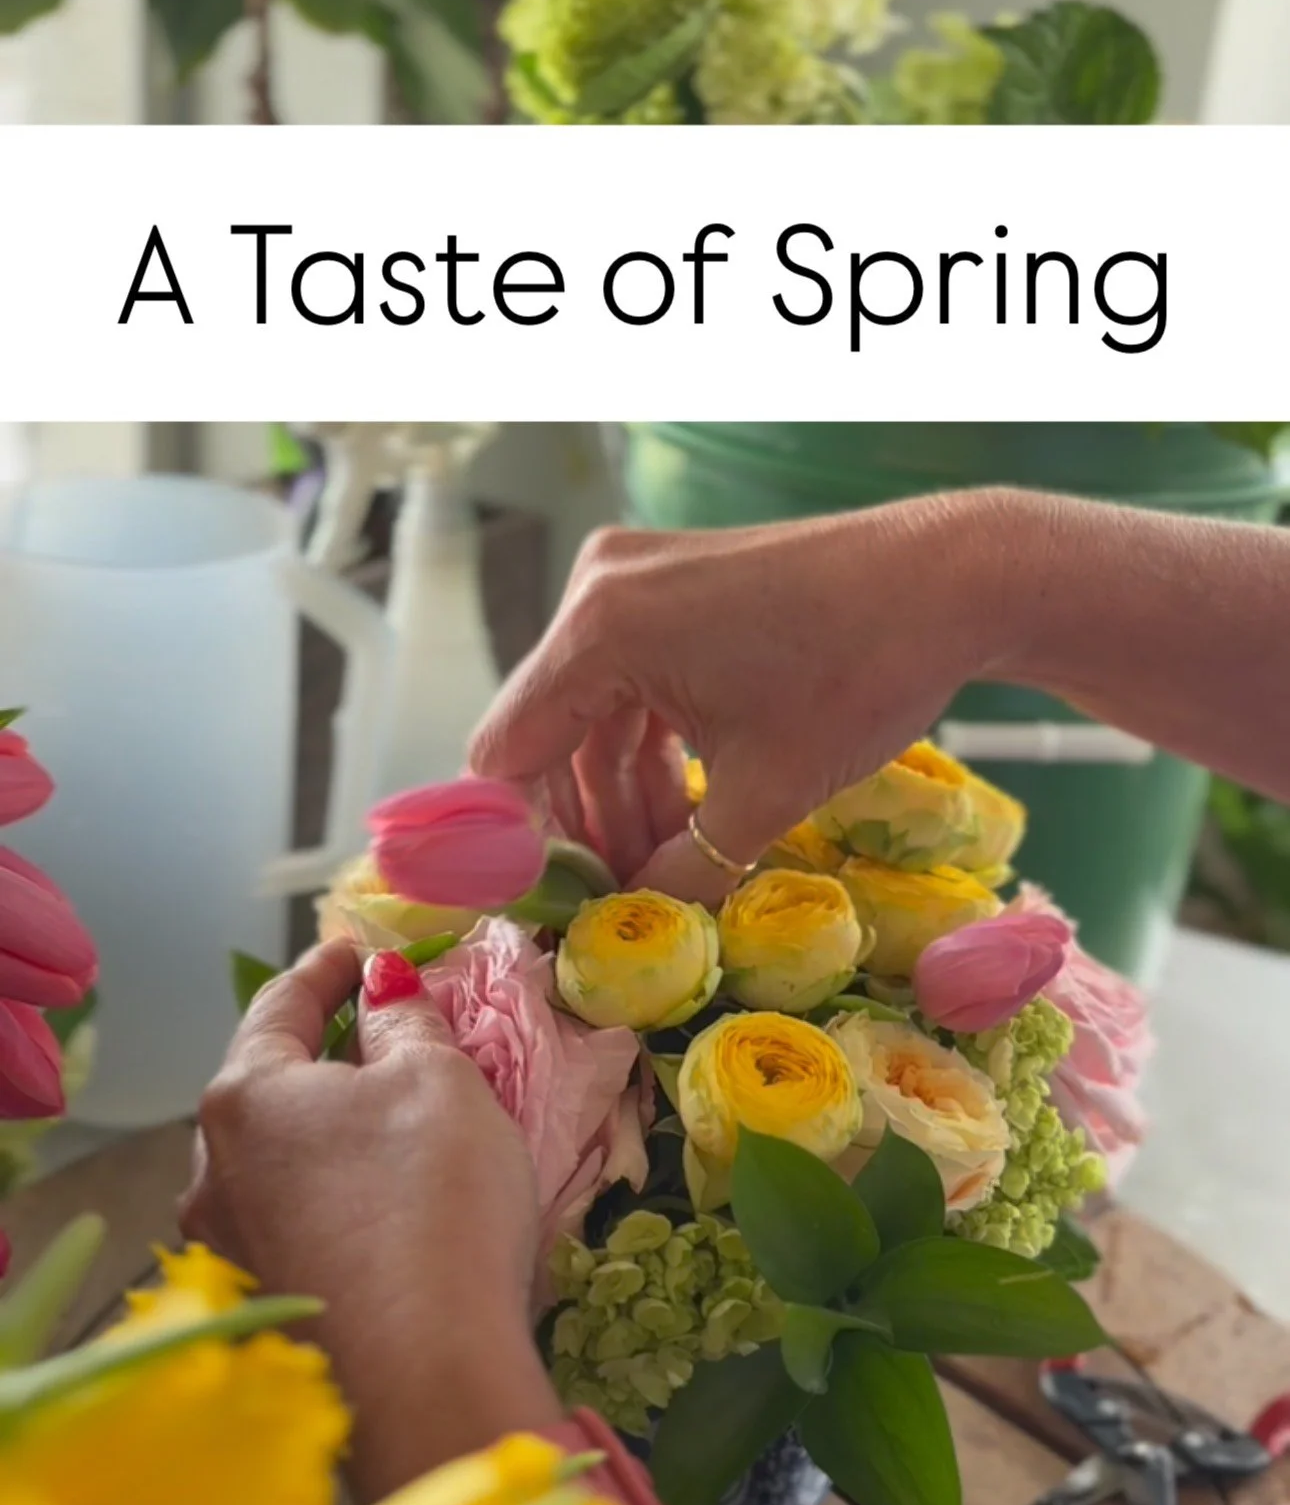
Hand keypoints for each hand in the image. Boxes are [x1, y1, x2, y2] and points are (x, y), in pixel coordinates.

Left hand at [180, 941, 560, 1496]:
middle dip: (322, 1055)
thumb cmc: (436, 1202)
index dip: (327, 969)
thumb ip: (407, 1022)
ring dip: (326, 1132)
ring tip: (388, 1120)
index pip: (280, 1004)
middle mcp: (211, 1170)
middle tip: (381, 1031)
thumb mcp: (441, 1083)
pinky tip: (380, 1204)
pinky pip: (294, 1220)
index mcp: (243, 1097)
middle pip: (267, 1087)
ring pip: (276, 1162)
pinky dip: (332, 1194)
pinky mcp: (262, 1307)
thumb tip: (383, 988)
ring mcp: (228, 1247)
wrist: (426, 1379)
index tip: (359, 949)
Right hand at [470, 492, 1022, 901]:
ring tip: (662, 871)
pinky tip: (687, 816)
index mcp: (600, 631)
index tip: (541, 904)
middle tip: (611, 902)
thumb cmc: (861, 675)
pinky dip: (652, 750)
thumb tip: (634, 925)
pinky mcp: (674, 585)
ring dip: (621, 797)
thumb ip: (683, 872)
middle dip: (580, 825)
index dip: (515, 838)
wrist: (953, 580)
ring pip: (594, 715)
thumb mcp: (766, 796)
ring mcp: (635, 580)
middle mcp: (598, 591)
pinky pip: (633, 682)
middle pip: (548, 734)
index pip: (508, 752)